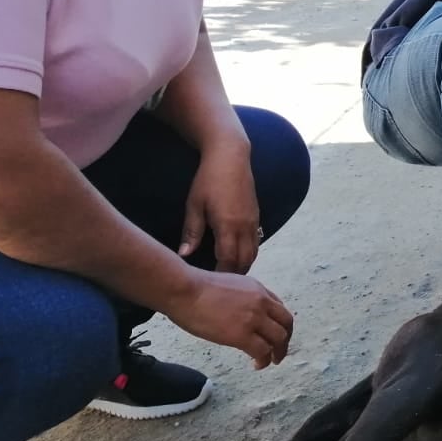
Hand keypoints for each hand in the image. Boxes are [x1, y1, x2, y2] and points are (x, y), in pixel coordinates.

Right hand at [166, 268, 292, 368]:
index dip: (279, 324)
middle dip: (285, 339)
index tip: (274, 334)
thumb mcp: (228, 284)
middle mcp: (261, 302)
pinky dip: (263, 360)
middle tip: (279, 352)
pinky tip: (257, 364)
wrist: (183, 289)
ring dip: (277, 352)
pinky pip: (262, 351)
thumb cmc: (194, 287)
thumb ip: (241, 297)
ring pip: (279, 338)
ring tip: (270, 361)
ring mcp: (253, 318)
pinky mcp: (242, 334)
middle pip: (286, 323)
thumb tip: (239, 312)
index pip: (278, 308)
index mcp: (257, 289)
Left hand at [179, 141, 259, 272]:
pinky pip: (256, 243)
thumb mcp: (194, 205)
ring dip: (242, 265)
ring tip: (227, 273)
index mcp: (228, 226)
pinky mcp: (257, 216)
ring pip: (253, 253)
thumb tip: (184, 255)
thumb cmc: (208, 180)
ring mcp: (254, 222)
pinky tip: (236, 255)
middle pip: (245, 261)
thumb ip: (192, 232)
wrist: (232, 157)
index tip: (209, 283)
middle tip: (218, 283)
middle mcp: (245, 227)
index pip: (228, 260)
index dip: (220, 274)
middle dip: (233, 274)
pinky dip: (248, 254)